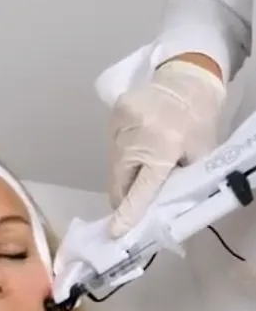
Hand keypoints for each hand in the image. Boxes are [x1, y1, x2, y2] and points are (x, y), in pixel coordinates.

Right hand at [108, 60, 224, 236]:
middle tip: (131, 204)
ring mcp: (121, 124)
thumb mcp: (199, 154)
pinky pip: (111, 148)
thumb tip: (159, 209)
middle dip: (124, 196)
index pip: (141, 188)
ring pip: (113, 166)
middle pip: (120, 180)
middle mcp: (137, 137)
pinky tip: (137, 149)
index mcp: (163, 148)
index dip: (129, 212)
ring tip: (139, 170)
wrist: (186, 79)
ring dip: (123, 176)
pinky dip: (122, 156)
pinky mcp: (113, 116)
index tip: (115, 231)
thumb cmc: (199, 121)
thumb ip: (179, 181)